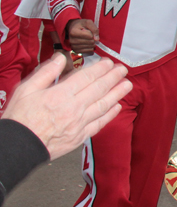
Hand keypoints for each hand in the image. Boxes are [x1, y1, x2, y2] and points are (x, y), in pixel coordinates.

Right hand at [3, 55, 131, 159]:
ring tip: (127, 85)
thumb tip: (60, 58)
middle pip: (99, 89)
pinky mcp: (79, 137)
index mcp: (60, 95)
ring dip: (117, 94)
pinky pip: (99, 124)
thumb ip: (46, 73)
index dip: (101, 69)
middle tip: (123, 70)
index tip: (109, 63)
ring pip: (103, 106)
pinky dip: (110, 115)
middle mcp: (73, 108)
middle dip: (114, 78)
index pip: (87, 77)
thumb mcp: (26, 90)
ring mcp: (78, 124)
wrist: (18, 147)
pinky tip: (117, 107)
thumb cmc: (19, 119)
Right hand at [66, 19, 98, 55]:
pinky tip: (89, 44)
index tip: (88, 30)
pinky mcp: (75, 50)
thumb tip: (97, 39)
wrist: (73, 28)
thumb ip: (94, 29)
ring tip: (89, 39)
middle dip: (93, 39)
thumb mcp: (88, 22)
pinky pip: (86, 51)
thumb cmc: (81, 24)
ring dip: (92, 44)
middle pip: (89, 42)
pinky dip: (90, 48)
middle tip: (90, 35)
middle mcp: (72, 40)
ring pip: (89, 47)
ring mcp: (73, 46)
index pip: (89, 36)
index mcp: (73, 32)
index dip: (92, 33)